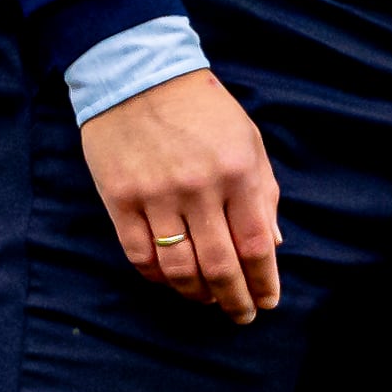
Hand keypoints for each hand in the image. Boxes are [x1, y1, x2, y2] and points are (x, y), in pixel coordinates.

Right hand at [78, 68, 283, 322]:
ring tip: (208, 300)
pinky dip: (157, 278)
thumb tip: (271, 245)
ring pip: (178, 268)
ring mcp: (156, 196)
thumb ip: (263, 192)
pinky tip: (171, 281)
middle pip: (220, 265)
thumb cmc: (203, 110)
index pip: (256, 243)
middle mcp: (199, 188)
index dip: (264, 280)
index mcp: (238, 171)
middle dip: (234, 299)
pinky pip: (140, 255)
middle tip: (241, 315)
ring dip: (196, 294)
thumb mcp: (248, 140)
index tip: (268, 301)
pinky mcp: (120, 200)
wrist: (138, 76)